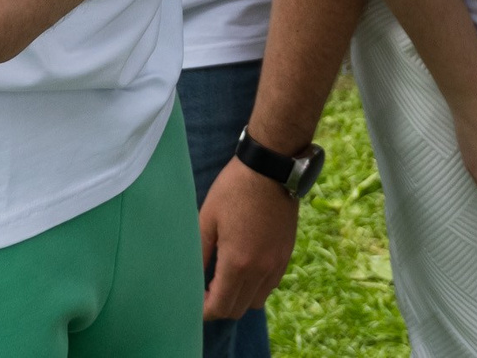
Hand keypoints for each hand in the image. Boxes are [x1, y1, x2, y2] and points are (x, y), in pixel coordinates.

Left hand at [199, 157, 299, 320]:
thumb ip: (199, 253)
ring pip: (256, 300)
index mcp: (237, 262)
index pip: (220, 307)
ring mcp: (277, 263)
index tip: (193, 300)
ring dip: (239, 297)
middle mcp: (261, 270)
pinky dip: (256, 285)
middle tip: (206, 290)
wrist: (272, 167)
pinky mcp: (286, 254)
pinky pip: (270, 284)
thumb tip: (190, 279)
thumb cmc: (234, 189)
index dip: (204, 310)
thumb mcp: (207, 218)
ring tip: (225, 279)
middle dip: (219, 306)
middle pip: (238, 309)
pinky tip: (244, 267)